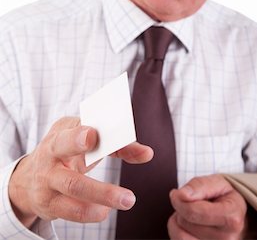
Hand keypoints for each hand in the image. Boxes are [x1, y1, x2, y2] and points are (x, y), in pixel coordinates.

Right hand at [8, 117, 152, 227]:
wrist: (28, 181)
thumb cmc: (67, 154)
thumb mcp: (85, 143)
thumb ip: (117, 145)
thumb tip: (147, 153)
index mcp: (62, 132)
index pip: (73, 125)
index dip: (81, 129)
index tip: (93, 132)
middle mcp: (51, 153)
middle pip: (62, 147)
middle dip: (77, 144)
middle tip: (94, 141)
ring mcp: (48, 179)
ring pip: (72, 185)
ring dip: (101, 193)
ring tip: (127, 199)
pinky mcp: (49, 204)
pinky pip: (70, 210)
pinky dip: (90, 212)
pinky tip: (105, 211)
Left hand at [168, 174, 246, 239]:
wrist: (237, 217)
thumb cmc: (226, 198)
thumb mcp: (218, 183)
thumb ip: (199, 185)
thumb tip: (180, 195)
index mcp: (232, 219)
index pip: (194, 212)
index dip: (180, 200)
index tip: (176, 193)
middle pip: (185, 222)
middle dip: (182, 209)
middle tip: (193, 203)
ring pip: (180, 236)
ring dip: (179, 221)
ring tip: (190, 214)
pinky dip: (177, 232)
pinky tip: (188, 225)